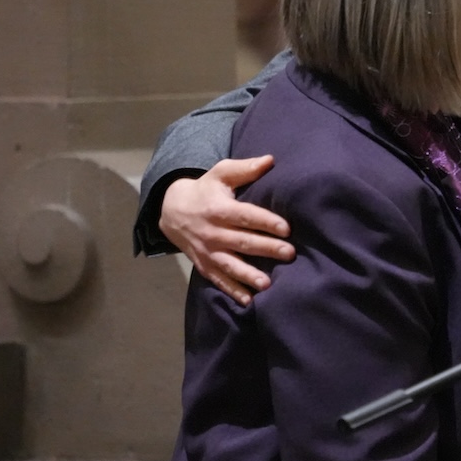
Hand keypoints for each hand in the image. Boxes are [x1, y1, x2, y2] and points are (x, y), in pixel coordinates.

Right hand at [159, 155, 293, 304]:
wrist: (171, 210)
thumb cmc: (206, 190)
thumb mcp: (220, 174)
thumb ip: (244, 169)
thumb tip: (270, 160)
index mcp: (219, 209)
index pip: (245, 216)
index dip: (265, 222)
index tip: (286, 228)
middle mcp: (213, 232)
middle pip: (242, 241)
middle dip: (266, 248)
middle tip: (289, 254)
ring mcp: (207, 251)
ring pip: (230, 265)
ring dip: (248, 275)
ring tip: (268, 284)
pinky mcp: (204, 264)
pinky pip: (219, 279)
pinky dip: (232, 291)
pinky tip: (249, 301)